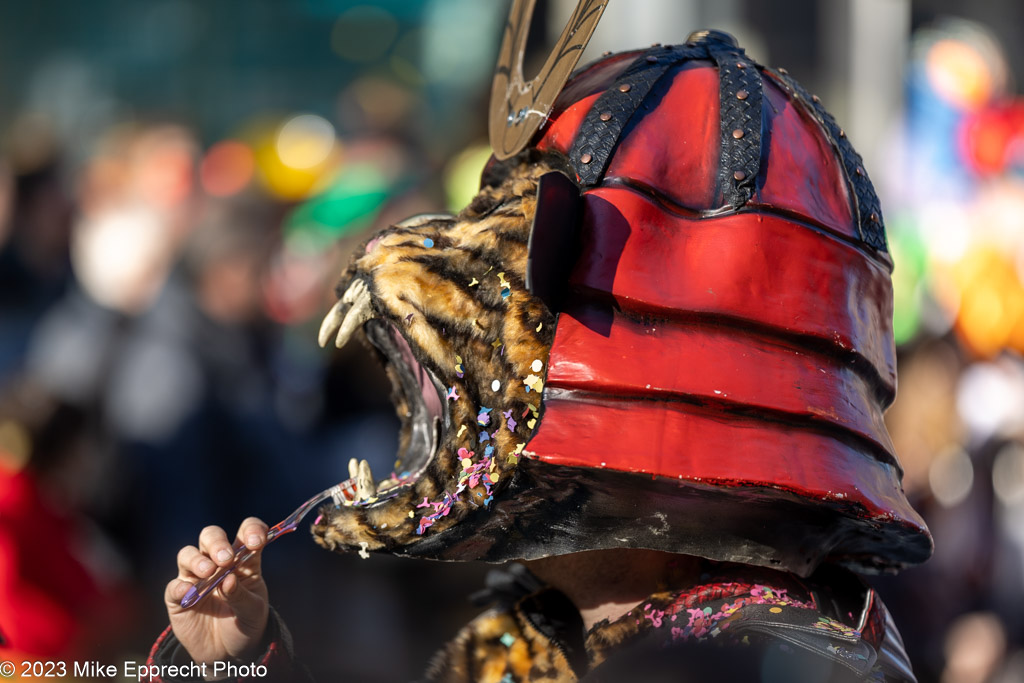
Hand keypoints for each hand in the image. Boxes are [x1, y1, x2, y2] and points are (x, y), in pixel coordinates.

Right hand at [164, 518, 270, 664]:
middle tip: (226, 559)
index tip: (256, 541)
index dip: (252, 530)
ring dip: (198, 560)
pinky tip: (189, 594)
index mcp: (244, 560)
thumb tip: (228, 580)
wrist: (229, 653)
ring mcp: (196, 578)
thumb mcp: (253, 611)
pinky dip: (180, 588)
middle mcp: (218, 563)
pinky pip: (174, 587)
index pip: (247, 531)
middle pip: (211, 536)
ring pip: (188, 554)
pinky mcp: (178, 598)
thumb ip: (242, 596)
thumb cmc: (246, 624)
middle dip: (217, 542)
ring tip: (209, 573)